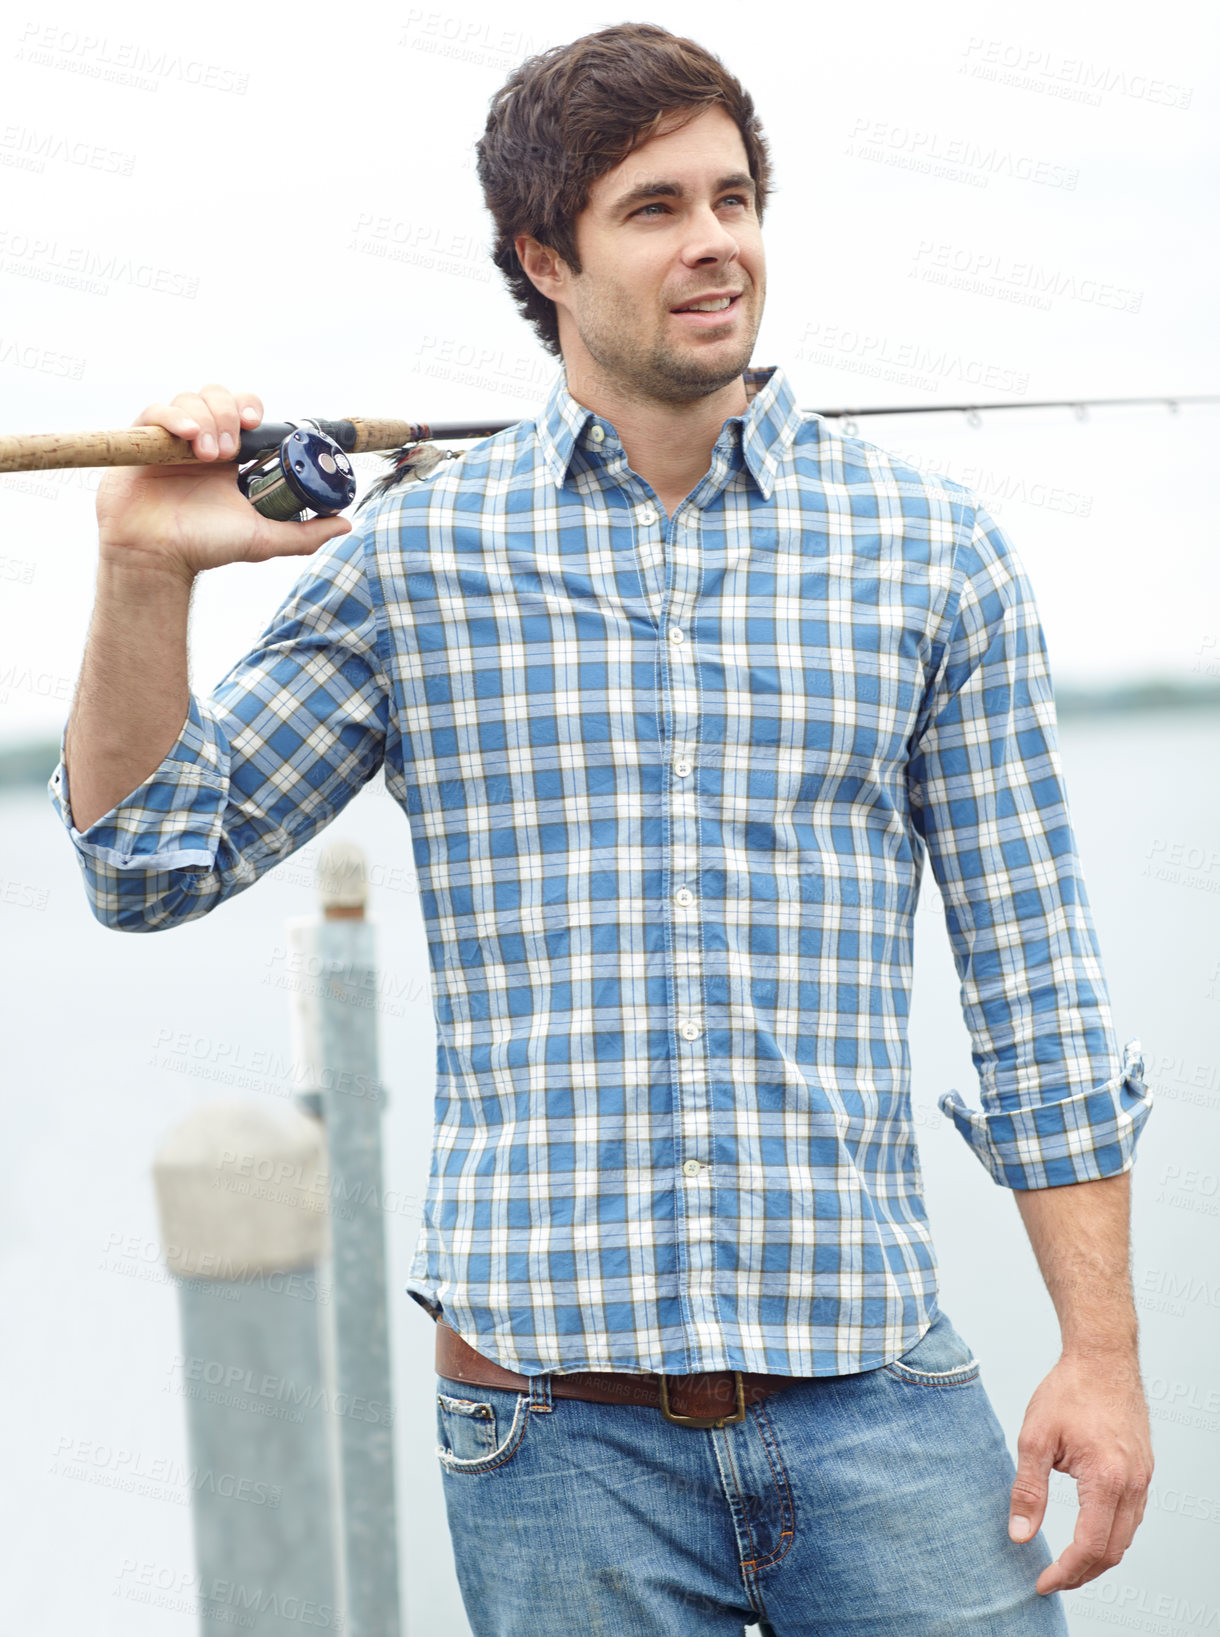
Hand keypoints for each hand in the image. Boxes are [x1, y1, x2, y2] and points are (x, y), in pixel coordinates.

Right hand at [96, 382, 351, 579]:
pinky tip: (188, 439)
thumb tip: (346, 524)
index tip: (258, 423)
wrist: (155, 557)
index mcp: (232, 457)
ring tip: (208, 456)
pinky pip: (157, 409)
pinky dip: (175, 416)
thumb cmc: (204, 547)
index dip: (252, 409)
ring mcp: (172, 439)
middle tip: (231, 450)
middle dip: (230, 414)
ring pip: (192, 398)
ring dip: (207, 420)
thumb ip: (304, 534)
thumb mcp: (262, 539)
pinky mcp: (143, 440)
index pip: (246, 412)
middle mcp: (204, 441)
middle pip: (220, 396)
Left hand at [1008, 1352, 1152, 1592]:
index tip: (1042, 1582)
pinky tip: (1090, 1532)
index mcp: (1106, 1479)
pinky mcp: (1144, 1469)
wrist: (1102, 1357)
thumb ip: (1027, 1490)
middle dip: (1082, 1573)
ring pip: (1126, 1537)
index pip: (1090, 1547)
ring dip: (1098, 1557)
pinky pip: (1133, 1516)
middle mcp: (1132, 1484)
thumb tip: (1020, 1535)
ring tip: (1067, 1563)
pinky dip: (1112, 1534)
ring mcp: (1143, 1477)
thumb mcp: (1035, 1437)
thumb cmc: (1068, 1390)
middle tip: (1052, 1579)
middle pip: (1113, 1551)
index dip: (1065, 1572)